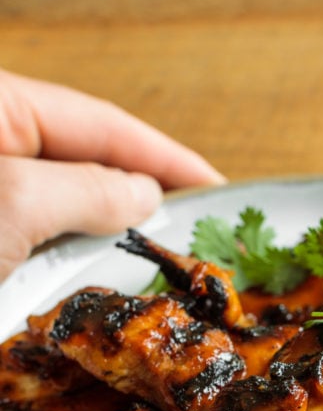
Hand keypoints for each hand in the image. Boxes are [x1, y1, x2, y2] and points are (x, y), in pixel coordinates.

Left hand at [0, 69, 223, 279]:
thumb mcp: (13, 203)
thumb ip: (87, 192)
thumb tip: (144, 194)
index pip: (103, 125)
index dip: (165, 158)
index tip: (215, 187)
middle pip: (90, 165)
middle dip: (144, 198)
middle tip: (199, 231)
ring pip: (66, 211)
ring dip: (111, 239)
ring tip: (160, 262)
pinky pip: (40, 246)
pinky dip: (74, 266)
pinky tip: (102, 285)